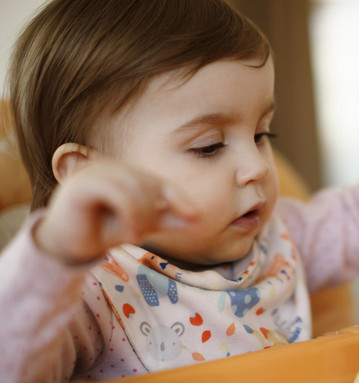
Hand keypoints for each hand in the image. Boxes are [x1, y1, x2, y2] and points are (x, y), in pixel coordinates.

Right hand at [34, 161, 197, 263]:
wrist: (67, 247)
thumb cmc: (102, 231)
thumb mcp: (141, 225)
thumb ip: (166, 219)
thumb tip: (198, 218)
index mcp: (125, 173)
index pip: (159, 182)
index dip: (178, 198)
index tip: (196, 217)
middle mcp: (110, 167)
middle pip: (147, 184)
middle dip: (153, 212)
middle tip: (144, 235)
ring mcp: (93, 170)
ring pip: (133, 186)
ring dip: (142, 214)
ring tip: (137, 235)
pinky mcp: (80, 182)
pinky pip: (115, 191)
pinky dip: (129, 212)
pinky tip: (130, 232)